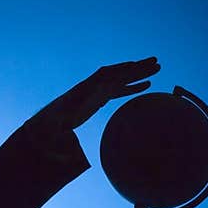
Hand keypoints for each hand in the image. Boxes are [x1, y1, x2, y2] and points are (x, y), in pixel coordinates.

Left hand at [24, 57, 160, 134]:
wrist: (49, 122)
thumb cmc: (52, 126)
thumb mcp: (55, 129)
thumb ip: (60, 134)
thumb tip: (67, 145)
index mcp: (84, 91)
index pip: (103, 79)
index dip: (119, 73)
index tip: (134, 68)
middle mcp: (93, 87)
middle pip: (116, 73)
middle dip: (135, 67)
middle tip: (155, 62)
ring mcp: (98, 91)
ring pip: (121, 79)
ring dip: (139, 73)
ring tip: (158, 68)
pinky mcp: (101, 97)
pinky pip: (120, 89)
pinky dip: (133, 86)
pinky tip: (147, 85)